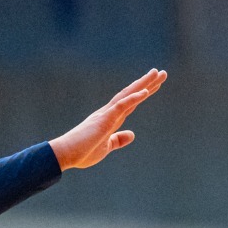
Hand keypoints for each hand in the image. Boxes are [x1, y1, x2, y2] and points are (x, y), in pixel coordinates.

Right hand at [49, 69, 165, 170]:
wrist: (65, 155)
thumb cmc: (83, 152)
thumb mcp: (107, 147)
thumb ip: (118, 139)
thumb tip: (132, 134)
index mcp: (110, 119)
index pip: (130, 103)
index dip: (143, 93)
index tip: (155, 84)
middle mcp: (109, 112)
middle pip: (131, 94)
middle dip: (147, 83)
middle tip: (162, 72)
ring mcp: (106, 114)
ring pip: (128, 95)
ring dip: (143, 84)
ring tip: (157, 73)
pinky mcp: (104, 120)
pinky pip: (121, 106)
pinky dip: (133, 98)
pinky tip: (145, 92)